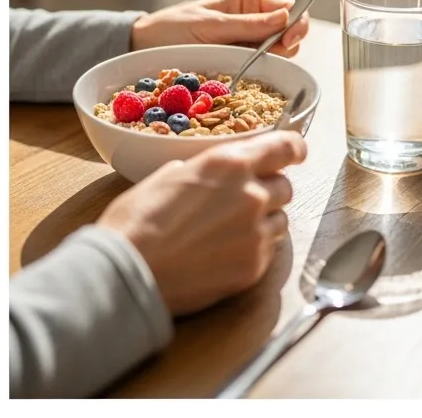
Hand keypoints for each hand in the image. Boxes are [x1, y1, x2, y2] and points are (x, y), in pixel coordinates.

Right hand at [97, 131, 306, 315]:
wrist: (125, 272)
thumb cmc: (135, 222)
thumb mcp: (166, 176)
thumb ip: (203, 170)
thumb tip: (212, 173)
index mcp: (230, 164)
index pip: (286, 147)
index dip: (294, 149)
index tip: (296, 153)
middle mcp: (252, 195)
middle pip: (285, 186)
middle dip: (269, 189)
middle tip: (242, 200)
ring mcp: (256, 233)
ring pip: (280, 220)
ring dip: (264, 221)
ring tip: (228, 231)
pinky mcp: (254, 266)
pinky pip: (269, 250)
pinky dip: (254, 248)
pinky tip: (224, 253)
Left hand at [130, 0, 310, 55]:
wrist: (144, 48)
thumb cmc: (172, 28)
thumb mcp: (210, 25)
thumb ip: (248, 24)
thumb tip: (286, 17)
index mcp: (249, 2)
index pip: (291, 8)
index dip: (297, 24)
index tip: (288, 42)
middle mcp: (254, 20)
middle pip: (291, 33)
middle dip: (284, 46)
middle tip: (262, 55)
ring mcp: (249, 42)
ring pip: (280, 53)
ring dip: (270, 61)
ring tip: (243, 63)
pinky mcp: (241, 61)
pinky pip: (262, 67)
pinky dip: (258, 72)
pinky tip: (243, 73)